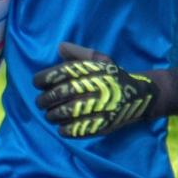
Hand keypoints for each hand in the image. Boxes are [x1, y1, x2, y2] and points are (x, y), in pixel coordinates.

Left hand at [33, 42, 159, 137]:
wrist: (140, 95)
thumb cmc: (114, 76)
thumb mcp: (102, 60)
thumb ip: (80, 54)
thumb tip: (60, 46)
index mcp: (95, 69)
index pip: (63, 72)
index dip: (45, 77)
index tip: (36, 83)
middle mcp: (98, 86)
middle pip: (63, 92)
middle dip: (46, 99)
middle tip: (39, 103)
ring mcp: (102, 106)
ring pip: (69, 111)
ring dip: (54, 115)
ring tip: (49, 115)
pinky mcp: (105, 124)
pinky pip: (81, 128)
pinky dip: (67, 130)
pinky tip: (61, 128)